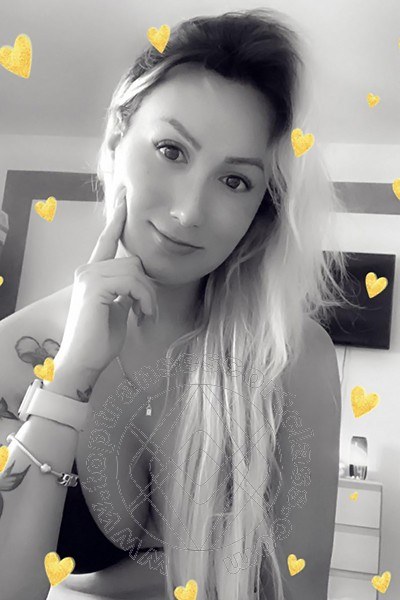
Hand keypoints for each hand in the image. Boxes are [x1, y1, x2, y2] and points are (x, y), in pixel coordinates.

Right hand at [55, 186, 158, 375]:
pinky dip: (144, 300)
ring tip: (146, 316)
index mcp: (92, 273)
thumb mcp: (118, 309)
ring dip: (148, 296)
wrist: (83, 362)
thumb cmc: (100, 340)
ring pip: (136, 271)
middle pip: (133, 261)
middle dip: (148, 287)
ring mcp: (89, 276)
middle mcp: (87, 270)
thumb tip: (140, 283)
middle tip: (149, 312)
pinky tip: (142, 316)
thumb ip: (126, 290)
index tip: (124, 196)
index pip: (106, 240)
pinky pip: (134, 282)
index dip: (117, 218)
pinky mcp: (95, 286)